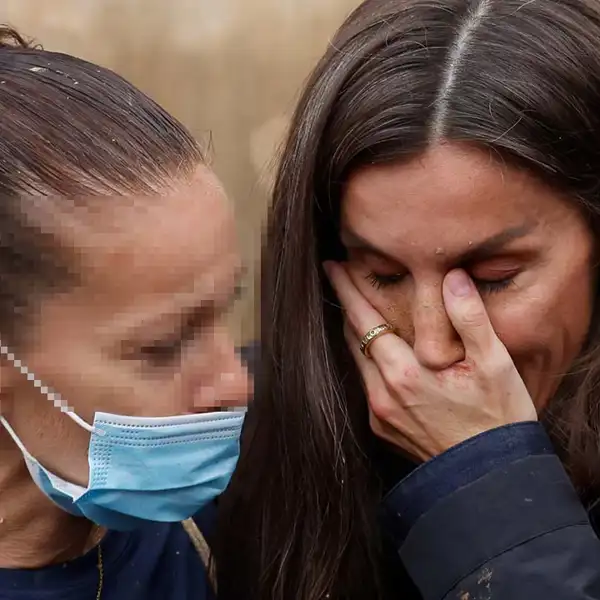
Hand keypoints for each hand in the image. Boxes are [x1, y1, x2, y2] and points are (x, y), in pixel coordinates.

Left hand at [324, 261, 537, 460]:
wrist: (490, 477)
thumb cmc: (497, 419)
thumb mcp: (494, 364)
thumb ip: (470, 317)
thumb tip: (452, 277)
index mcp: (405, 373)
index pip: (364, 320)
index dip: (347, 290)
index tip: (333, 267)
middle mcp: (382, 394)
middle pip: (353, 338)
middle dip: (347, 305)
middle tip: (342, 278)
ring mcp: (379, 414)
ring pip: (357, 361)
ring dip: (355, 332)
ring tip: (357, 307)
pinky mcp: (382, 428)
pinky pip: (365, 384)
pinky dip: (367, 361)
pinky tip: (377, 350)